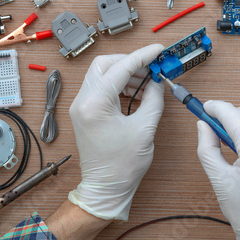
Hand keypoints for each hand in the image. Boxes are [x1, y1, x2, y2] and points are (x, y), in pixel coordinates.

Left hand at [68, 44, 164, 220]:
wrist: (106, 188)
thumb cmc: (122, 166)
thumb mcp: (145, 128)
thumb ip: (154, 99)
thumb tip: (157, 81)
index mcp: (94, 104)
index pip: (120, 68)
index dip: (142, 56)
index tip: (158, 50)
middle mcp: (83, 101)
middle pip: (105, 64)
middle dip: (130, 62)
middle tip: (152, 67)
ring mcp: (81, 106)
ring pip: (102, 74)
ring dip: (125, 74)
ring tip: (148, 84)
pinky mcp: (85, 112)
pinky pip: (101, 88)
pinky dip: (119, 85)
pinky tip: (137, 93)